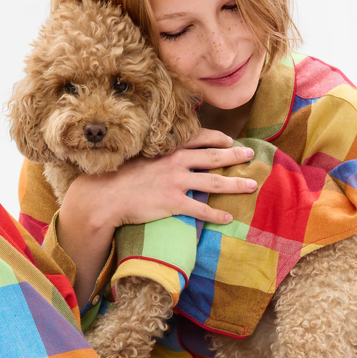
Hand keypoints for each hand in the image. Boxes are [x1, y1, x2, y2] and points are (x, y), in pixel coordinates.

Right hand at [67, 128, 256, 229]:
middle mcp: (175, 163)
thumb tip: (169, 156)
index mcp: (168, 149)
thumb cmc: (118, 176)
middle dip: (235, 156)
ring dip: (235, 184)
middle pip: (213, 157)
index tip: (231, 141)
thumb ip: (158, 154)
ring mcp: (175, 183)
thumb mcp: (139, 156)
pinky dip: (216, 215)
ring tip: (252, 185)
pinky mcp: (172, 203)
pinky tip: (228, 219)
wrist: (105, 195)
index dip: (218, 139)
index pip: (199, 138)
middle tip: (251, 155)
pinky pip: (201, 210)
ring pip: (213, 183)